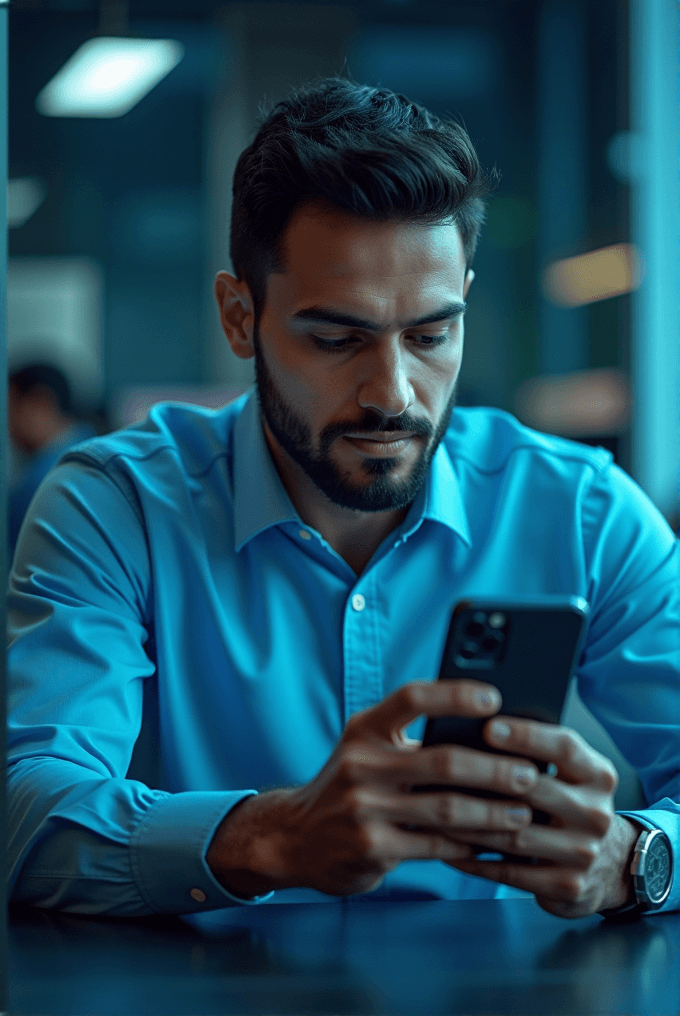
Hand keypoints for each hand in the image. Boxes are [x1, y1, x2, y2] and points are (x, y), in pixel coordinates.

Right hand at [206, 678, 546, 897]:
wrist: (295, 838)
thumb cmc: (350, 787)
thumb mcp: (367, 750)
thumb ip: (412, 742)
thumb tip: (488, 736)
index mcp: (364, 729)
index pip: (412, 697)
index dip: (455, 694)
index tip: (494, 697)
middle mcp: (360, 763)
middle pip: (443, 760)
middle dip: (494, 768)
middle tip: (529, 774)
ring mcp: (364, 807)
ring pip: (446, 808)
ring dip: (492, 813)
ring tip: (521, 814)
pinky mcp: (371, 847)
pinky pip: (435, 845)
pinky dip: (468, 844)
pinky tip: (489, 844)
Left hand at [446, 716, 641, 917]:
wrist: (607, 865)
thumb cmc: (567, 803)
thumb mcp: (569, 775)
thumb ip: (536, 755)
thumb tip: (477, 730)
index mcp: (598, 775)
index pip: (564, 746)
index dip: (526, 735)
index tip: (487, 726)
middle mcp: (597, 813)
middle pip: (536, 790)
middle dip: (487, 777)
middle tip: (443, 767)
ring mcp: (584, 853)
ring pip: (515, 834)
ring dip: (469, 821)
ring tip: (433, 806)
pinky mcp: (567, 886)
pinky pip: (509, 873)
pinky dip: (473, 860)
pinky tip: (445, 847)